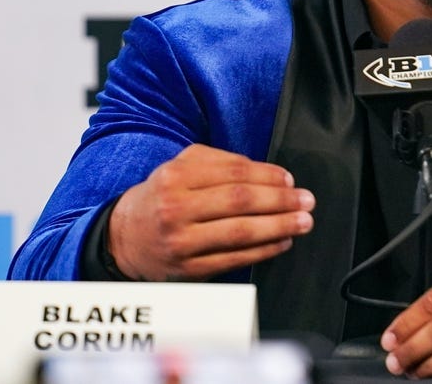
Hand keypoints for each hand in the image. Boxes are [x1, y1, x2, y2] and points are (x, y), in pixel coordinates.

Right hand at [107, 143, 314, 280]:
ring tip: (302, 221)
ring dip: (279, 226)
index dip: (267, 175)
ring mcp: (182, 241)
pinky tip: (282, 242)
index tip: (289, 180)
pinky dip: (264, 250)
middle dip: (280, 200)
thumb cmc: (162, 197)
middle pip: (240, 201)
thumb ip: (219, 162)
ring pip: (240, 232)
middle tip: (306, 200)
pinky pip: (235, 258)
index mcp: (176, 176)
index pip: (233, 172)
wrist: (126, 237)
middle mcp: (176, 208)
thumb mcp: (180, 166)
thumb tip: (268, 173)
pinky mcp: (189, 268)